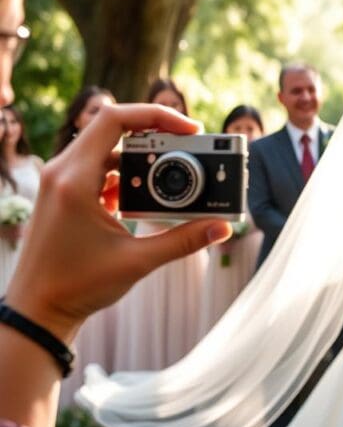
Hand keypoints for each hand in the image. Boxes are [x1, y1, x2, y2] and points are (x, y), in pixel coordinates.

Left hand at [3, 103, 231, 343]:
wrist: (36, 311)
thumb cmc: (75, 287)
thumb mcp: (137, 261)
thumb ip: (183, 241)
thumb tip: (221, 227)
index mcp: (74, 179)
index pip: (115, 119)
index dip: (157, 116)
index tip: (191, 130)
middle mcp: (62, 172)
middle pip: (114, 127)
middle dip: (157, 133)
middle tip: (190, 148)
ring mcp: (60, 181)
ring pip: (108, 147)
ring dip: (142, 155)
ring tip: (172, 172)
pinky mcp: (64, 193)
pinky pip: (99, 166)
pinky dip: (127, 173)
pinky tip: (144, 195)